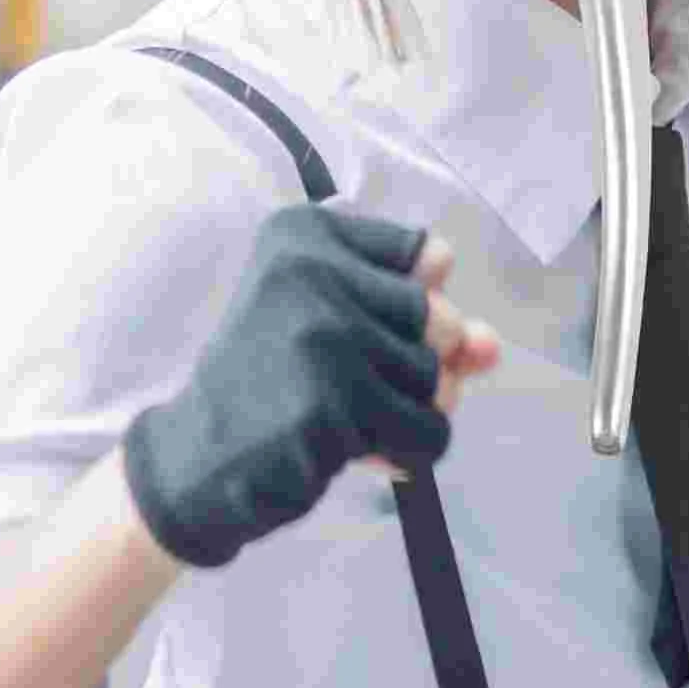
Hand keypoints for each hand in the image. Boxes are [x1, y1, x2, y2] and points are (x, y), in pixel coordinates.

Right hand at [122, 207, 496, 567]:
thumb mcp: (330, 315)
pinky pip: (427, 431)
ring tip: (349, 415)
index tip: (365, 326)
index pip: (428, 253)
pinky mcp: (334, 404)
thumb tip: (488, 343)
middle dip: (418, 364)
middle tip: (355, 382)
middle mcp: (314, 268)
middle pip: (439, 318)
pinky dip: (409, 450)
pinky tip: (362, 451)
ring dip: (407, 411)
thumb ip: (418, 311)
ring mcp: (324, 335)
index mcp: (305, 230)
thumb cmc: (272, 378)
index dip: (413, 308)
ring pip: (436, 377)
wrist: (199, 457)